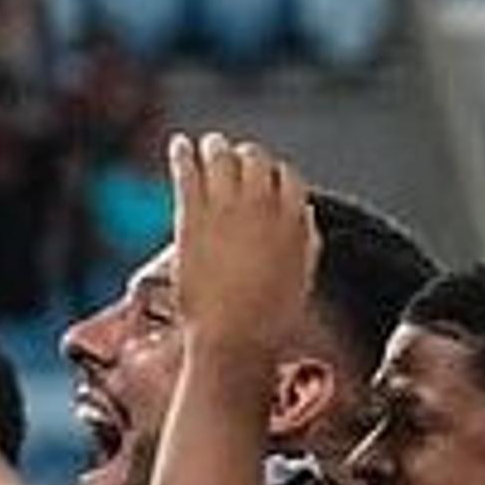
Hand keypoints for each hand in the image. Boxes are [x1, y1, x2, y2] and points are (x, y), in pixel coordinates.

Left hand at [166, 134, 320, 373]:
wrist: (233, 339)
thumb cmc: (269, 318)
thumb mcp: (302, 276)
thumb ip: (305, 240)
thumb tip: (304, 214)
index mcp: (292, 218)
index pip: (288, 176)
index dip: (275, 175)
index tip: (265, 179)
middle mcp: (261, 205)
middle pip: (255, 158)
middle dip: (245, 156)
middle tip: (234, 158)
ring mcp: (225, 209)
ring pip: (220, 156)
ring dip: (214, 147)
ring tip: (207, 145)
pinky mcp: (192, 218)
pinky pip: (187, 173)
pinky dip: (182, 155)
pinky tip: (178, 145)